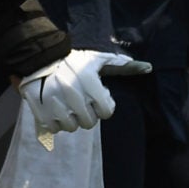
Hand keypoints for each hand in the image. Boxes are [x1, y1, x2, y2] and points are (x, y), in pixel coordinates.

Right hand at [16, 48, 151, 135]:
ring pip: (72, 127)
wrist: (40, 58)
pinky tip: (55, 109)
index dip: (103, 106)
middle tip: (81, 102)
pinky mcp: (41, 111)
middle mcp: (73, 93)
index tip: (96, 98)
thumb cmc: (74, 62)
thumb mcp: (98, 61)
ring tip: (68, 106)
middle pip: (89, 122)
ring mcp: (55, 103)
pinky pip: (55, 129)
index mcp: (90, 81)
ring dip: (72, 119)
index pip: (107, 112)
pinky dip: (56, 122)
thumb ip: (122, 66)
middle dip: (88, 113)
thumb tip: (148, 67)